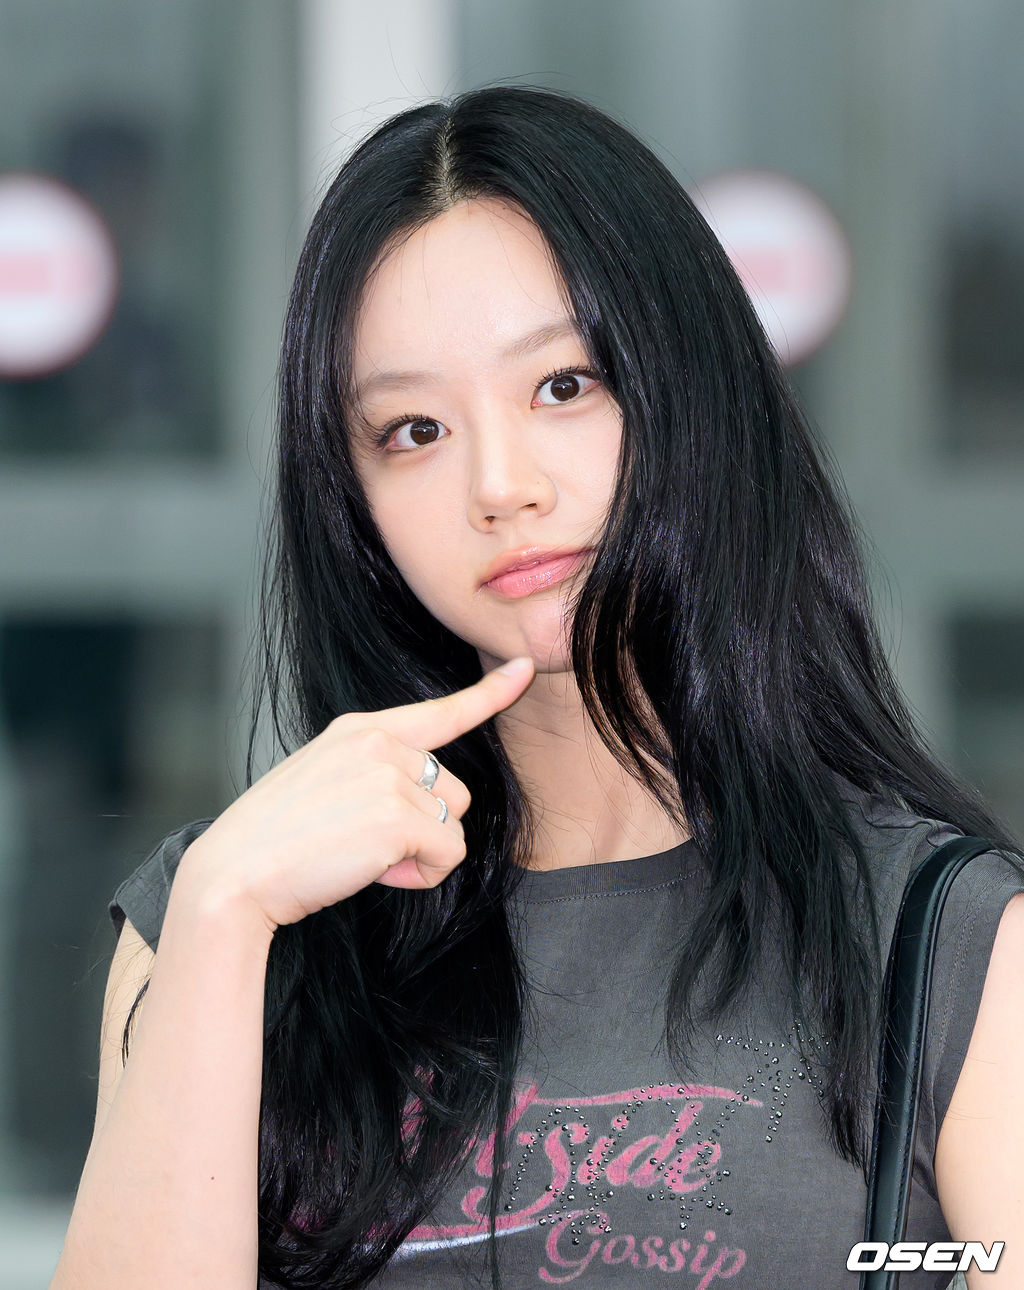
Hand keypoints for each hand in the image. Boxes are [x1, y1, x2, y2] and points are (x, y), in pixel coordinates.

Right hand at [177, 657, 535, 932]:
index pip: (439, 711)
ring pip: (455, 823)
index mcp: (360, 730)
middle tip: (364, 845)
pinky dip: (419, 876)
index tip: (524, 670)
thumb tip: (425, 801)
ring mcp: (389, 775)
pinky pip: (447, 855)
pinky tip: (372, 873)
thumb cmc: (274, 841)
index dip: (490, 693)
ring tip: (362, 858)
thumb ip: (373, 773)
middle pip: (454, 790)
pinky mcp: (397, 816)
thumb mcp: (323, 781)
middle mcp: (379, 743)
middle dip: (424, 828)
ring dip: (421, 854)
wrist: (233, 875)